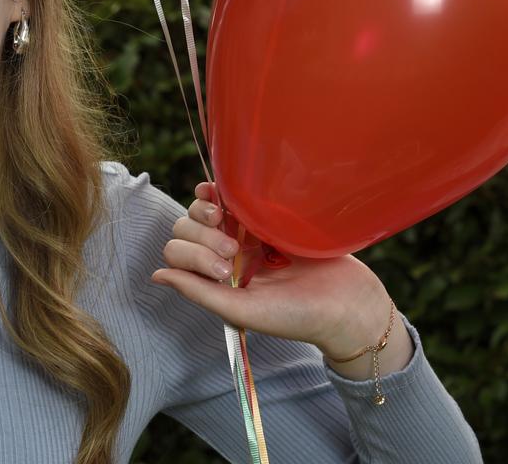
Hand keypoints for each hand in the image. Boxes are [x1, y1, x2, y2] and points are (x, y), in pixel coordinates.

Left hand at [151, 182, 411, 376]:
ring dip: (205, 210)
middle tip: (234, 252)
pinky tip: (221, 192)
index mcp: (214, 280)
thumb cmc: (297, 317)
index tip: (224, 268)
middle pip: (185, 229)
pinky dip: (219, 192)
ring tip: (230, 222)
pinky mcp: (270, 217)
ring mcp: (246, 234)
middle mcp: (225, 255)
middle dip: (200, 236)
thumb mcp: (242, 311)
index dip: (191, 254)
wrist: (350, 304)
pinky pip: (233, 196)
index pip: (177, 254)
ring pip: (203, 210)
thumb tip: (156, 276)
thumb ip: (199, 293)